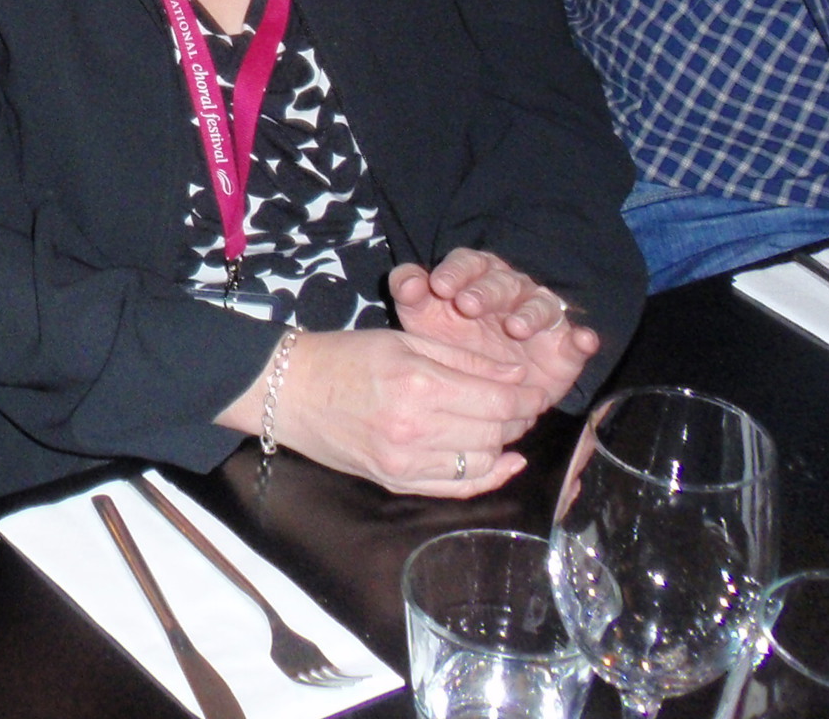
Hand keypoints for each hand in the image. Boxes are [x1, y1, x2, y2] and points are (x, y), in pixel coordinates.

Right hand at [217, 326, 543, 497]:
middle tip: (522, 405)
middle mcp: (416, 429)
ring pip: (482, 462)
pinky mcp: (397, 483)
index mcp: (419, 384)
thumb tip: (516, 374)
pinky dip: (486, 477)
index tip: (537, 391)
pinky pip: (457, 488)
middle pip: (494, 432)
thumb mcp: (404, 340)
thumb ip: (464, 358)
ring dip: (502, 445)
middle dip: (518, 419)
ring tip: (503, 426)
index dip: (526, 397)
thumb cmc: (345, 357)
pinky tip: (500, 461)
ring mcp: (405, 462)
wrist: (291, 392)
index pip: (496, 400)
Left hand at [393, 249, 596, 409]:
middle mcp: (512, 291)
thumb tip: (408, 282)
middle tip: (468, 305)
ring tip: (514, 328)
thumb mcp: (423, 318)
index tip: (439, 286)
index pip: (468, 262)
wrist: (480, 388)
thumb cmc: (450, 341)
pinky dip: (582, 339)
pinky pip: (577, 339)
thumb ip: (410, 293)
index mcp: (477, 277)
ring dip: (530, 313)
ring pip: (541, 305)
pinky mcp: (564, 348)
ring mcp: (541, 318)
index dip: (455, 272)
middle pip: (503, 282)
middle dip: (486, 291)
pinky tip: (582, 340)